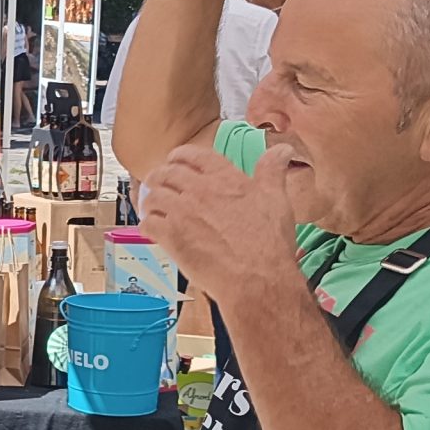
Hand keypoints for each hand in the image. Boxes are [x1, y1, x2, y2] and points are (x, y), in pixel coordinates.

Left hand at [137, 142, 304, 310]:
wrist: (257, 278)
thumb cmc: (268, 243)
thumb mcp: (276, 198)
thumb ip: (273, 171)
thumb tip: (282, 150)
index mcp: (225, 179)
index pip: (194, 155)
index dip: (180, 155)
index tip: (175, 160)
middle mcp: (200, 191)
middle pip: (167, 173)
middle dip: (160, 176)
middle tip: (157, 183)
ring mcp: (183, 213)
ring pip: (153, 195)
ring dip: (149, 199)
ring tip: (151, 206)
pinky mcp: (172, 237)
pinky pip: (148, 223)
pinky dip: (146, 223)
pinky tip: (151, 228)